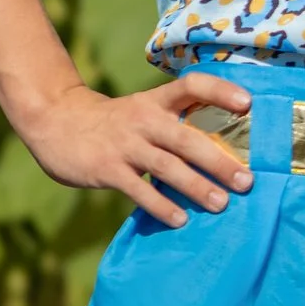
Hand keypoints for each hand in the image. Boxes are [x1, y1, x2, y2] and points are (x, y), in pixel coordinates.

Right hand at [11, 72, 254, 227]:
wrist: (56, 122)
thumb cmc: (116, 122)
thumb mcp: (143, 110)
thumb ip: (176, 123)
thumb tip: (225, 151)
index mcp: (156, 101)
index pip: (192, 86)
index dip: (220, 91)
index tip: (248, 103)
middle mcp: (143, 120)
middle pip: (187, 138)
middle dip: (219, 161)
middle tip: (247, 181)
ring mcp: (125, 145)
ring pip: (167, 166)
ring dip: (196, 186)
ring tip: (221, 204)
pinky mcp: (107, 169)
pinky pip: (139, 190)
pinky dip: (161, 206)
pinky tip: (180, 219)